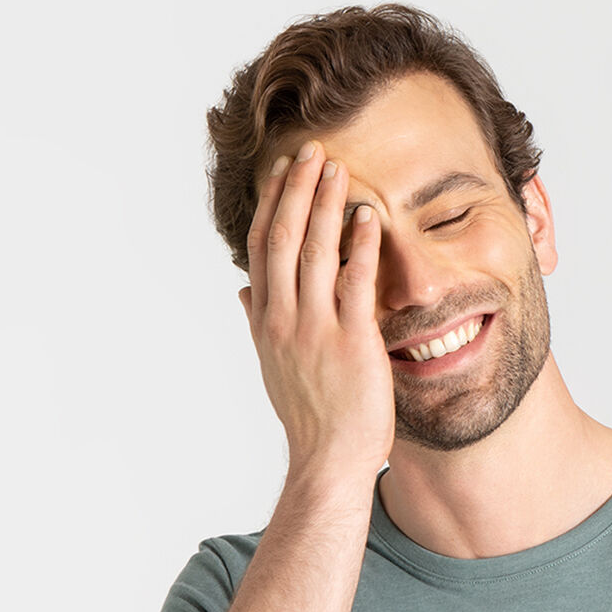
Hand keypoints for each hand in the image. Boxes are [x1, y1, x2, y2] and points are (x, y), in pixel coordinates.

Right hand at [238, 140, 393, 480]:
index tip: (283, 171)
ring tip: (338, 168)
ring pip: (315, 250)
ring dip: (326, 204)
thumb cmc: (310, 418)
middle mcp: (284, 320)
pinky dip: (360, 245)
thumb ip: (258, 324)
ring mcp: (315, 329)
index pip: (263, 249)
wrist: (328, 462)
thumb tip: (243, 291)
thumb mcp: (274, 367)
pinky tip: (368, 216)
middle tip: (312, 150)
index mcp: (266, 322)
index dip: (273, 205)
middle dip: (297, 190)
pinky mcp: (350, 342)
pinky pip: (354, 281)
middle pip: (284, 238)